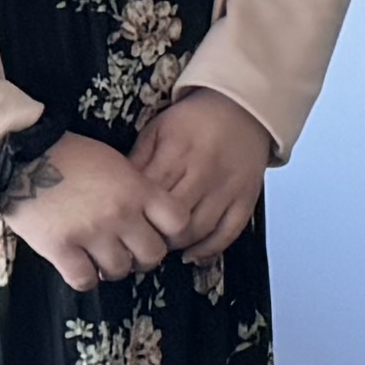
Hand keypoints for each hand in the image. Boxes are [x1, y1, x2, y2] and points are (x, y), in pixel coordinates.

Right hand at [0, 130, 176, 286]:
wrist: (22, 155)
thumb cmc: (70, 154)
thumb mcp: (116, 162)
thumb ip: (136, 189)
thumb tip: (150, 217)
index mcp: (138, 189)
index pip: (179, 222)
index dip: (172, 232)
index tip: (159, 233)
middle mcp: (120, 213)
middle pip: (153, 254)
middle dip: (144, 257)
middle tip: (129, 252)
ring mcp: (90, 232)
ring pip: (120, 270)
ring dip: (113, 269)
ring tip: (101, 259)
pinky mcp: (59, 247)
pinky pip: (84, 280)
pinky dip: (85, 278)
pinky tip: (80, 266)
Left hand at [132, 91, 273, 264]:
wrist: (243, 109)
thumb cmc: (194, 120)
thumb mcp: (157, 130)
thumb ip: (138, 160)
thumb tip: (117, 194)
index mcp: (177, 153)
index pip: (148, 198)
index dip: (132, 218)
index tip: (121, 228)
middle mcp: (203, 172)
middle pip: (171, 219)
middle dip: (152, 236)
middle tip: (138, 243)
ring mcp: (227, 188)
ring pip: (198, 230)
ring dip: (176, 245)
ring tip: (161, 246)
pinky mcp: (246, 199)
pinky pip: (228, 233)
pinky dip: (209, 249)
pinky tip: (192, 255)